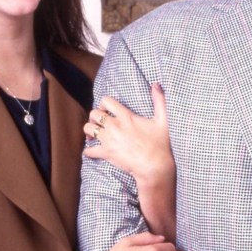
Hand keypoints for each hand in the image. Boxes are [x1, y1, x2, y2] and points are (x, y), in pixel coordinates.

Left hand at [84, 84, 176, 238]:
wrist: (155, 166)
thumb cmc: (161, 144)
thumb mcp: (163, 120)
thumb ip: (160, 100)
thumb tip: (156, 84)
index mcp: (126, 116)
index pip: (106, 101)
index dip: (104, 104)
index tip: (107, 110)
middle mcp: (115, 126)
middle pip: (93, 114)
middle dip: (95, 117)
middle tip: (100, 123)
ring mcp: (109, 140)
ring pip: (88, 130)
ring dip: (90, 131)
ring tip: (95, 135)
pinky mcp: (106, 153)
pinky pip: (89, 150)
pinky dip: (88, 151)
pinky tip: (92, 151)